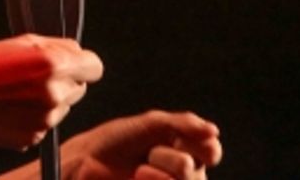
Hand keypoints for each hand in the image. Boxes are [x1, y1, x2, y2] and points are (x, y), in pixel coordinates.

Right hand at [0, 33, 103, 148]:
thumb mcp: (20, 41)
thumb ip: (56, 46)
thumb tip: (78, 52)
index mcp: (53, 65)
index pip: (94, 67)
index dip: (83, 64)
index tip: (71, 64)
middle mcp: (54, 95)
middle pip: (79, 89)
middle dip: (64, 81)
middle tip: (33, 76)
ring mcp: (44, 120)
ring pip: (62, 108)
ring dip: (48, 100)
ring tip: (15, 92)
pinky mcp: (33, 139)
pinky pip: (44, 125)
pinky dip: (32, 117)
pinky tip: (9, 108)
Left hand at [68, 110, 222, 179]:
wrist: (86, 164)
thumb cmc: (116, 142)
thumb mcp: (151, 125)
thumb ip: (184, 124)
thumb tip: (214, 131)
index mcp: (184, 149)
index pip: (211, 150)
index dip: (201, 145)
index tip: (178, 138)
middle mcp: (183, 173)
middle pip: (197, 170)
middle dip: (171, 158)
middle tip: (149, 154)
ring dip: (161, 173)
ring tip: (140, 169)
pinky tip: (139, 176)